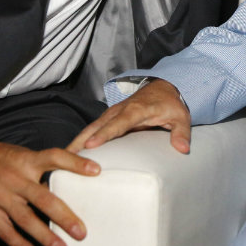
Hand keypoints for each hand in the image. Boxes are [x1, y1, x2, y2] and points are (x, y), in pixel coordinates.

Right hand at [0, 137, 99, 245]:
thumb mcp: (22, 154)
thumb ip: (43, 166)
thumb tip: (73, 174)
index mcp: (27, 160)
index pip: (55, 157)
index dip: (75, 163)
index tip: (95, 171)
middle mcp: (15, 178)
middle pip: (43, 198)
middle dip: (63, 216)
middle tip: (80, 231)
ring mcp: (0, 195)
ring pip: (25, 219)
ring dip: (44, 235)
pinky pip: (4, 230)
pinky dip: (18, 242)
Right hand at [67, 79, 191, 153]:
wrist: (165, 87)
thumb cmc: (171, 104)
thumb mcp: (181, 117)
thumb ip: (181, 133)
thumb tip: (183, 149)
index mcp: (137, 110)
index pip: (119, 123)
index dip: (105, 134)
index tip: (91, 145)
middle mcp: (121, 110)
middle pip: (98, 125)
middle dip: (82, 140)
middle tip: (66, 157)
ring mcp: (113, 113)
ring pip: (92, 127)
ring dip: (77, 141)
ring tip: (62, 158)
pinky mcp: (110, 117)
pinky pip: (94, 128)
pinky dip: (82, 139)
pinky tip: (72, 153)